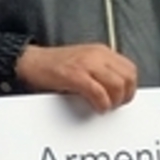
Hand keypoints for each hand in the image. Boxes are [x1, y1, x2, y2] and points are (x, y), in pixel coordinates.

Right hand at [15, 44, 137, 113]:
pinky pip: (99, 92)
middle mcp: (96, 55)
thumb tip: (117, 90)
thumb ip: (100, 71)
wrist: (29, 61)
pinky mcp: (74, 75)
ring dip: (114, 101)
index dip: (130, 86)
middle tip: (115, 104)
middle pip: (127, 77)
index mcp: (100, 51)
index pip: (130, 69)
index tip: (122, 97)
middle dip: (125, 95)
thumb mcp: (83, 62)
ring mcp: (86, 64)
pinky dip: (102, 104)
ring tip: (105, 107)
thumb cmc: (53, 65)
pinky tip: (97, 107)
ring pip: (117, 85)